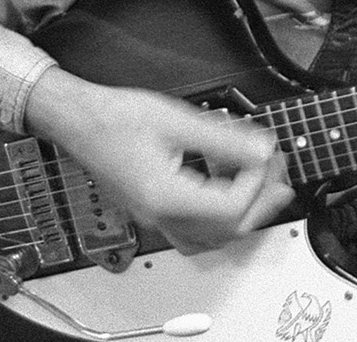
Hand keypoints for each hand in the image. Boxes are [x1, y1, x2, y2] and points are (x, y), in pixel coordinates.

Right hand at [25, 68, 294, 252]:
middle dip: (260, 203)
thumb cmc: (115, 118)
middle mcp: (160, 216)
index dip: (256, 182)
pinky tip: (226, 191)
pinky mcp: (153, 212)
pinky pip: (194, 232)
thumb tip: (262, 149)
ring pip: (212, 238)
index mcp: (166, 197)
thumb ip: (224, 138)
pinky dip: (219, 218)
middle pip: (227, 231)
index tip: (262, 154)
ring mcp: (155, 219)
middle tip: (278, 175)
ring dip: (243, 214)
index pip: (231, 207)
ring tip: (260, 184)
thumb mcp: (178, 120)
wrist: (78, 121)